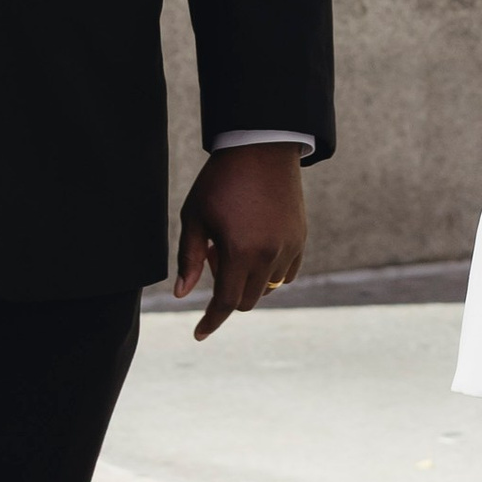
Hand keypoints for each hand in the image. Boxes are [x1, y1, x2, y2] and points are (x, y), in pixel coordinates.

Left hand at [173, 143, 306, 341]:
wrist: (261, 148)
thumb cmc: (221, 180)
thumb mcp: (195, 216)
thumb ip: (189, 259)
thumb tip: (181, 295)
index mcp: (240, 251)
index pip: (226, 303)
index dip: (211, 321)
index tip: (199, 334)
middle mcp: (269, 255)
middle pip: (247, 300)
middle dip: (227, 292)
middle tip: (214, 255)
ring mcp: (289, 247)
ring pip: (268, 287)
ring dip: (248, 280)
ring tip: (235, 244)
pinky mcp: (300, 238)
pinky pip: (287, 272)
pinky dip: (270, 272)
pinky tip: (256, 247)